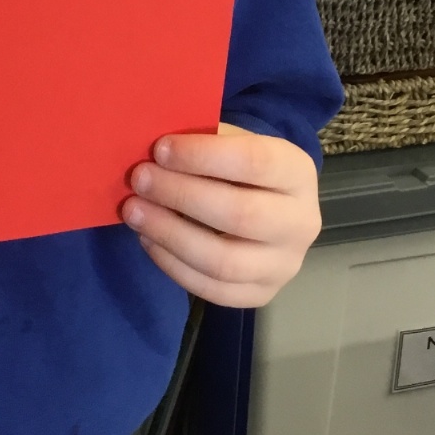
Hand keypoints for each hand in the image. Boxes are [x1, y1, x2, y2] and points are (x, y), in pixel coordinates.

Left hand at [122, 123, 320, 307]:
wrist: (269, 201)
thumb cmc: (239, 162)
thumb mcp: (231, 140)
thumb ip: (201, 140)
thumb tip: (150, 148)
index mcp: (297, 172)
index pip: (254, 162)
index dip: (202, 155)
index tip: (159, 149)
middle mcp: (301, 223)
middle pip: (239, 215)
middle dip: (180, 195)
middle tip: (139, 179)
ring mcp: (285, 266)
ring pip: (223, 261)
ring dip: (170, 235)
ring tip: (133, 211)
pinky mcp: (262, 294)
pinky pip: (213, 290)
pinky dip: (173, 266)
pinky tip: (147, 239)